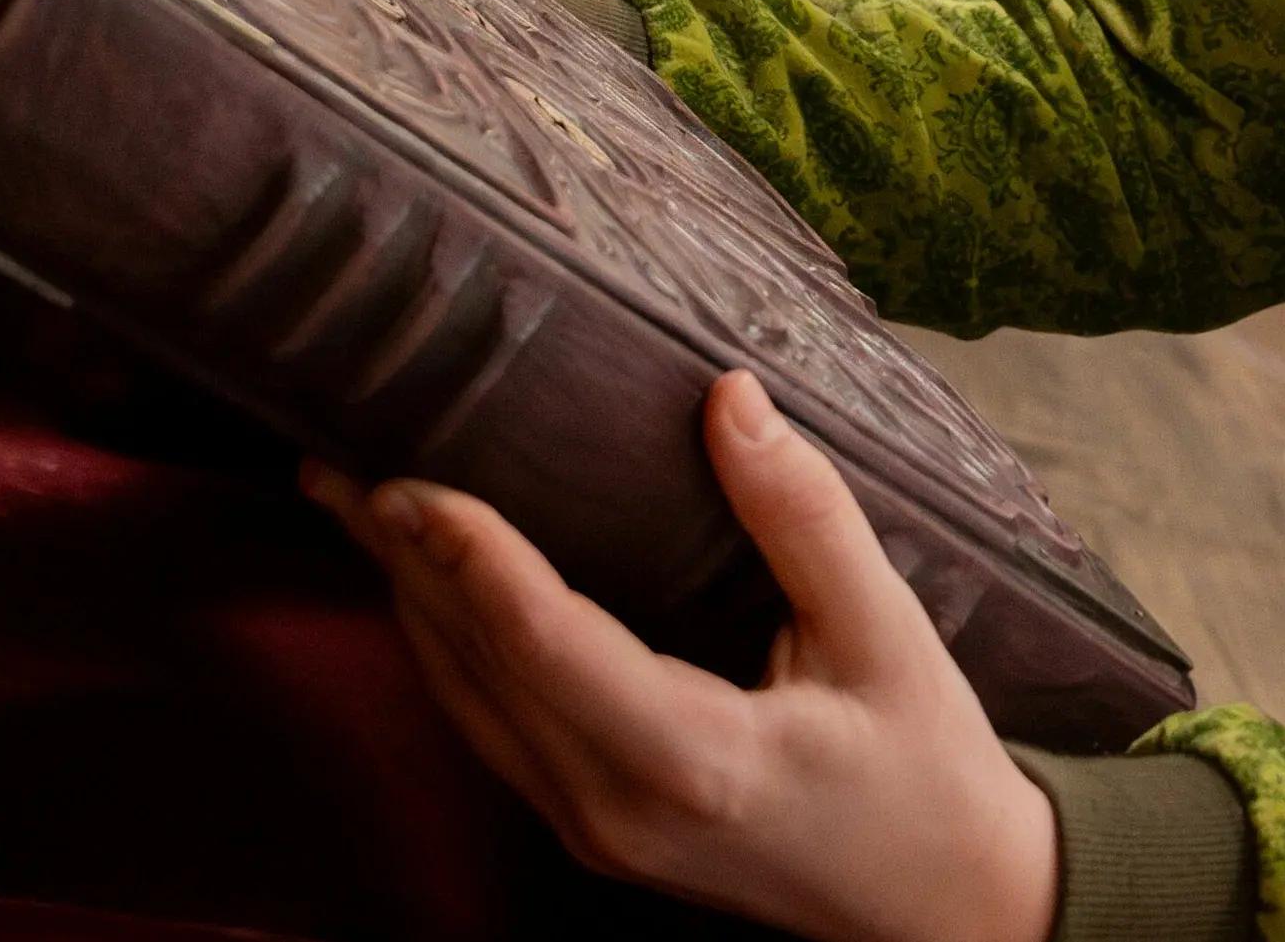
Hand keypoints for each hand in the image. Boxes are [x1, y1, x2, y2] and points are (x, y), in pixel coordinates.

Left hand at [306, 371, 1058, 941]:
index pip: (541, 642)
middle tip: (336, 455)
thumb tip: (729, 394)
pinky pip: (491, 730)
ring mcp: (595, 832)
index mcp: (691, 760)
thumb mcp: (885, 631)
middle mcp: (617, 808)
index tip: (402, 474)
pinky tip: (428, 586)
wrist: (949, 908)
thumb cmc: (927, 769)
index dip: (465, 553)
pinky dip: (448, 647)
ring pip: (465, 704)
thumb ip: (801, 514)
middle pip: (475, 667)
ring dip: (407, 600)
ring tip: (353, 502)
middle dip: (400, 559)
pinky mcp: (594, 832)